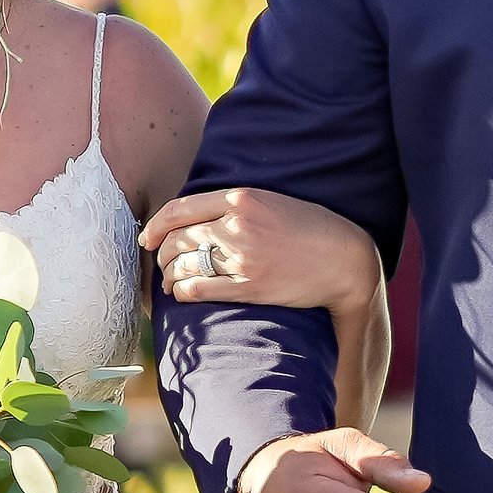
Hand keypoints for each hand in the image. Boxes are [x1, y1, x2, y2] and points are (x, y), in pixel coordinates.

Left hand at [143, 184, 385, 312]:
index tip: (148, 238)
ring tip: (171, 283)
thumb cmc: (311, 230)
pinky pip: (200, 289)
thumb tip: (197, 219)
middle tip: (161, 264)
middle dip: (161, 254)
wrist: (344, 259)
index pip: (180, 209)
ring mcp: (242, 257)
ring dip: (170, 276)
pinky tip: (184, 294)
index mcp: (241, 199)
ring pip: (183, 264)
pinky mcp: (249, 286)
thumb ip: (235, 206)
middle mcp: (237, 225)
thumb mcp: (271, 202)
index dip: (156, 226)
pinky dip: (184, 292)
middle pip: (177, 239)